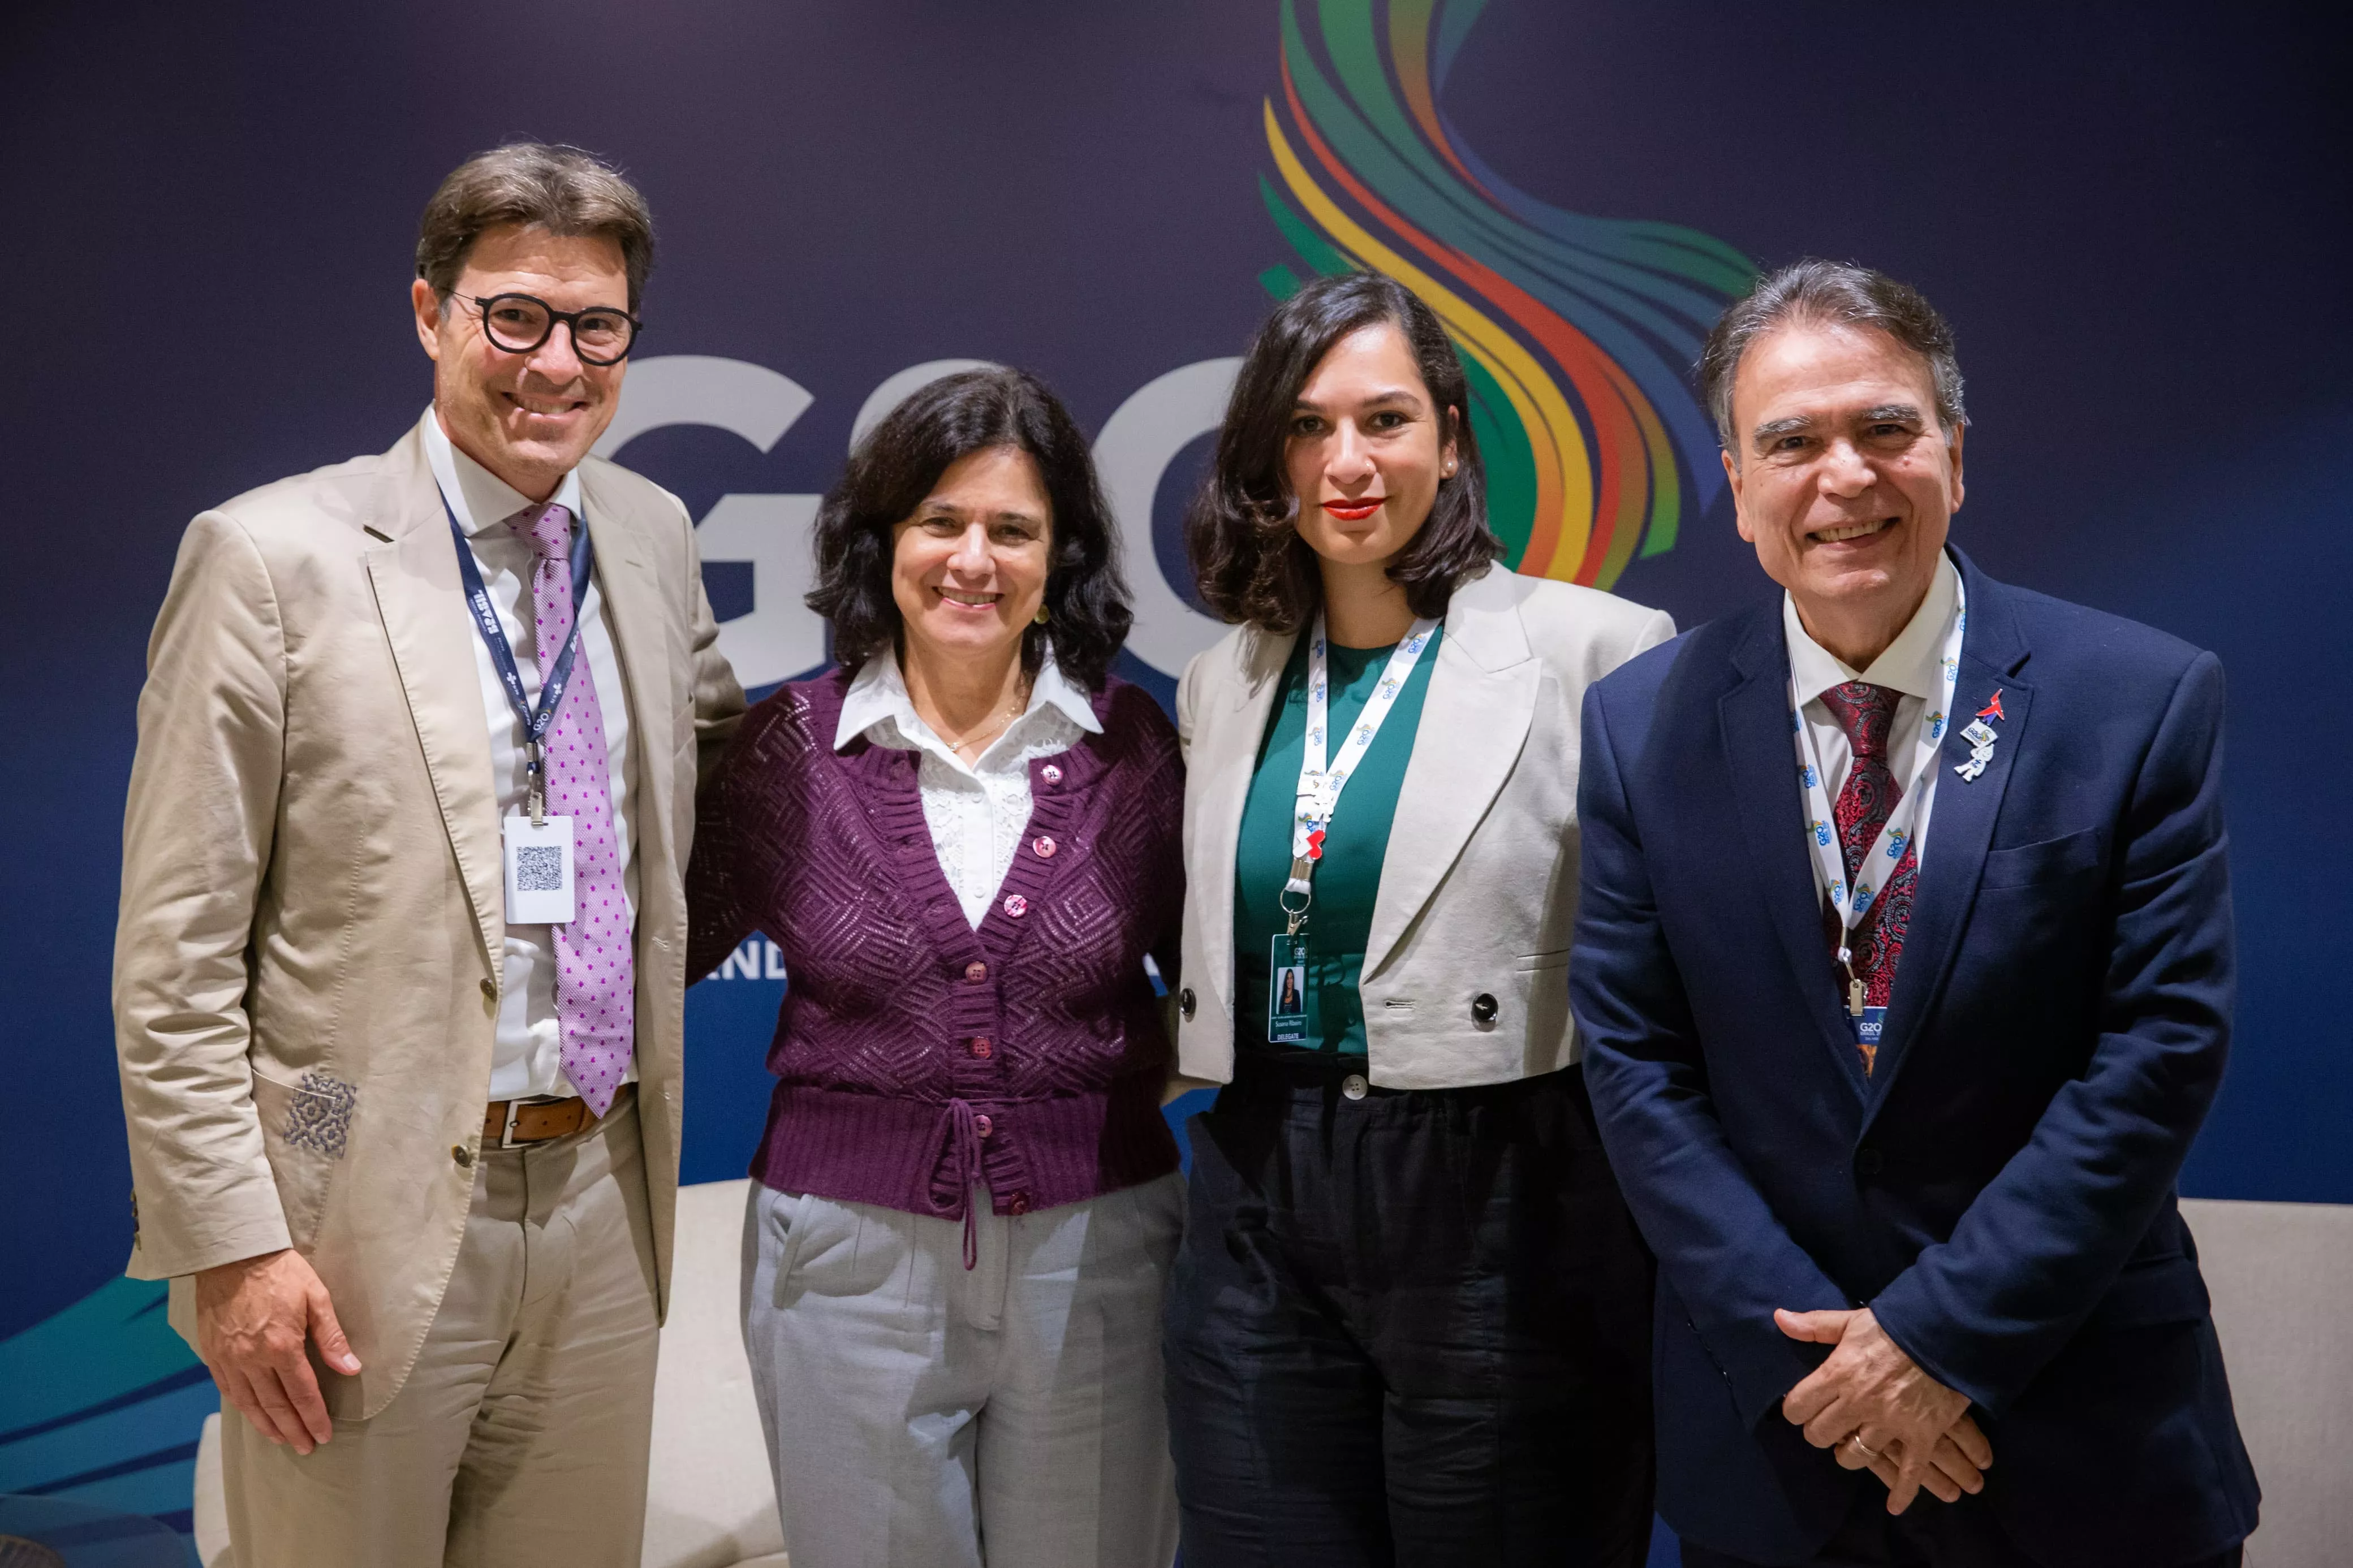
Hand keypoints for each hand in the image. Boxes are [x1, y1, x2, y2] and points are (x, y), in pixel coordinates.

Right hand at [194, 1248, 359, 1454]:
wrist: (232, 1254)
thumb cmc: (280, 1271)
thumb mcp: (316, 1296)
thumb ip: (331, 1337)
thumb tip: (351, 1369)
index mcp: (281, 1345)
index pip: (302, 1393)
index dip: (314, 1417)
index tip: (324, 1435)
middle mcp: (252, 1359)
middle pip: (275, 1405)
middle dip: (293, 1430)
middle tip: (306, 1447)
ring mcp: (229, 1358)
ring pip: (249, 1404)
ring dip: (267, 1426)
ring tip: (283, 1441)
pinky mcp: (212, 1354)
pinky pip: (228, 1390)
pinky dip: (243, 1408)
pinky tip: (253, 1417)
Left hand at [1776, 1306, 1983, 1512]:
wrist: (1945, 1332)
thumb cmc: (1895, 1326)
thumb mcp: (1850, 1321)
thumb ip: (1814, 1325)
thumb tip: (1779, 1318)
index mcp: (1837, 1373)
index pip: (1798, 1407)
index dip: (1796, 1410)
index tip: (1803, 1408)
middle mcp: (1858, 1403)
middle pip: (1822, 1435)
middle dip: (1820, 1433)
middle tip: (1827, 1426)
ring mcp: (1890, 1423)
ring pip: (1856, 1455)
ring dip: (1851, 1454)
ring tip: (1853, 1447)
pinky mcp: (1920, 1435)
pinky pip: (1909, 1472)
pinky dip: (1902, 1493)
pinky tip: (1894, 1506)